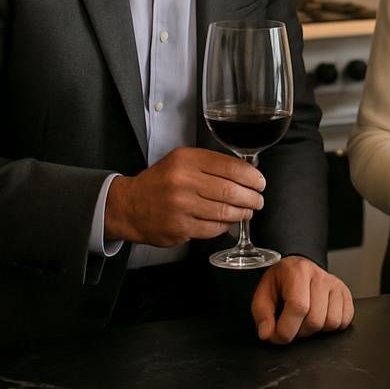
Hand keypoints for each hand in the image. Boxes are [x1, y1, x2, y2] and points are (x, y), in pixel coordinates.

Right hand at [105, 146, 264, 245]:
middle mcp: (183, 181)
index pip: (230, 167)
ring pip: (224, 211)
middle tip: (259, 200)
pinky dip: (225, 226)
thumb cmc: (161, 182)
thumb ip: (211, 164)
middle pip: (231, 191)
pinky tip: (229, 222)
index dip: (251, 177)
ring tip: (248, 211)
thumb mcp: (181, 160)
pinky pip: (213, 228)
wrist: (129, 205)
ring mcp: (181, 206)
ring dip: (242, 213)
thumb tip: (246, 173)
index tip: (260, 182)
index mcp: (187, 160)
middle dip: (252, 197)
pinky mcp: (179, 228)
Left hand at [252, 256, 354, 343]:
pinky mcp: (345, 294)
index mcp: (298, 272)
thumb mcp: (263, 293)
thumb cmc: (282, 281)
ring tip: (306, 319)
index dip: (286, 329)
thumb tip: (267, 333)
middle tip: (292, 323)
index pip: (298, 307)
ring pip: (332, 323)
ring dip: (316, 329)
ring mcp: (336, 285)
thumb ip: (261, 314)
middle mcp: (320, 276)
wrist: (298, 268)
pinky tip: (319, 316)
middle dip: (300, 331)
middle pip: (315, 320)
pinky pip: (344, 321)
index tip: (277, 335)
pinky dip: (331, 326)